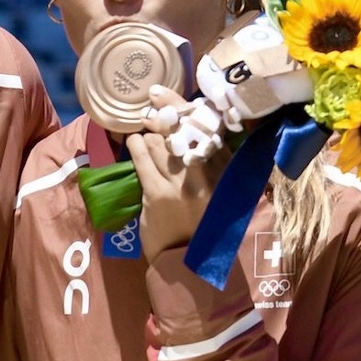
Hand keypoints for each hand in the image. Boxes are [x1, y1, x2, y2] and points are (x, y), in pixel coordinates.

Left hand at [129, 85, 229, 262]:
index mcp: (227, 173)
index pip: (208, 130)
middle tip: (155, 102)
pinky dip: (137, 147)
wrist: (188, 263)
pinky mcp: (158, 195)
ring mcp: (182, 185)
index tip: (171, 97)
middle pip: (184, 130)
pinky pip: (144, 161)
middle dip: (167, 113)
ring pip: (161, 144)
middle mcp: (208, 176)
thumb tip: (196, 132)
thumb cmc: (204, 225)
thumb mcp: (220, 192)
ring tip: (146, 128)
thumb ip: (214, 165)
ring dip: (150, 133)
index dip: (188, 109)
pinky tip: (134, 141)